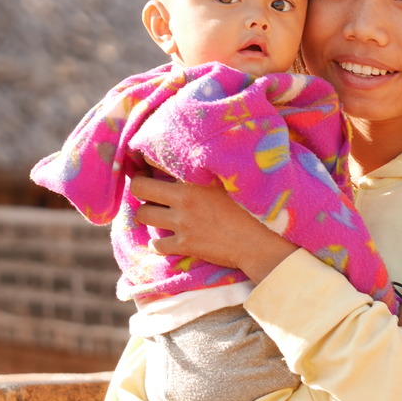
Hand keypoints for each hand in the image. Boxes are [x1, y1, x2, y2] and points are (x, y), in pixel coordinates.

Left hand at [130, 175, 295, 281]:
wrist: (262, 242)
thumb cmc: (253, 206)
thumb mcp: (232, 178)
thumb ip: (209, 167)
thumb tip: (198, 154)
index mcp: (195, 178)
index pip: (156, 160)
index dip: (147, 159)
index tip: (148, 162)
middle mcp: (184, 199)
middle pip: (139, 188)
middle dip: (139, 185)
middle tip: (146, 186)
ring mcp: (182, 224)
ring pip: (143, 215)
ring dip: (147, 212)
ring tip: (158, 211)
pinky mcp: (185, 245)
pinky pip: (156, 244)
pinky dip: (158, 241)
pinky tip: (167, 237)